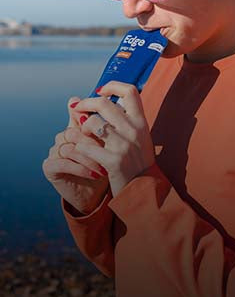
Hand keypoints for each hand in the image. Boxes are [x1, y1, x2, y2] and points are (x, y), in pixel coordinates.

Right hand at [42, 97, 109, 214]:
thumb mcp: (112, 145)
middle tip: (109, 153)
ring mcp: (54, 150)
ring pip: (70, 147)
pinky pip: (63, 162)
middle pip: (75, 130)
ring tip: (105, 169)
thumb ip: (113, 125)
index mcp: (76, 126)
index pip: (77, 112)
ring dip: (90, 159)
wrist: (99, 195)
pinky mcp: (49, 166)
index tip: (109, 129)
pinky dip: (81, 168)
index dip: (89, 116)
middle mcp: (63, 136)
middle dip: (94, 142)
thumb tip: (123, 101)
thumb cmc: (108, 166)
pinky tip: (96, 175)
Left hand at [72, 81, 154, 196]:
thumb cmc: (138, 162)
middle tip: (77, 109)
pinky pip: (87, 146)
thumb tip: (103, 98)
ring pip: (93, 123)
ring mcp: (124, 145)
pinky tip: (81, 151)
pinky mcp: (113, 161)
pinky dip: (80, 147)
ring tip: (82, 134)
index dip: (113, 86)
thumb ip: (126, 119)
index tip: (100, 91)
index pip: (130, 91)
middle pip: (104, 103)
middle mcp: (134, 130)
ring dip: (82, 127)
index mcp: (141, 122)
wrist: (143, 190)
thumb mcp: (139, 137)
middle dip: (86, 103)